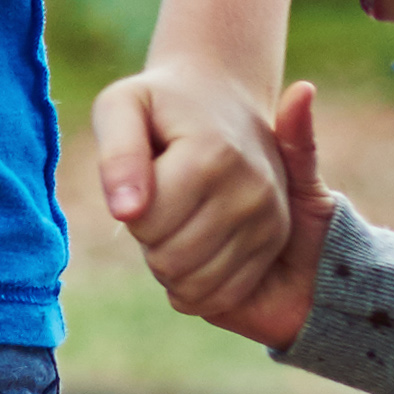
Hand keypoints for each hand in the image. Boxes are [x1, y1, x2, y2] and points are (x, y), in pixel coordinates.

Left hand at [99, 71, 318, 348]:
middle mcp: (250, 190)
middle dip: (149, 240)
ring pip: (195, 285)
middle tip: (160, 201)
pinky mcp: (275, 240)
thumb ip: (117, 156)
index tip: (143, 177)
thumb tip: (126, 212)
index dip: (129, 208)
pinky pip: (223, 295)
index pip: (145, 222)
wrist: (223, 98)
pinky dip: (196, 285)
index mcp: (211, 154)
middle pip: (169, 260)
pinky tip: (192, 248)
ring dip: (171, 265)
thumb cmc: (161, 105)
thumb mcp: (122, 108)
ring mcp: (269, 219)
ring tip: (178, 219)